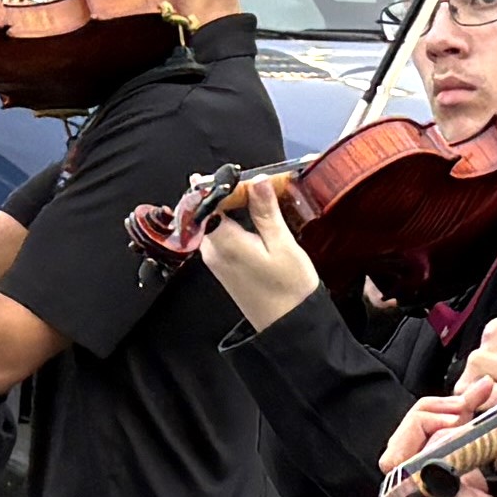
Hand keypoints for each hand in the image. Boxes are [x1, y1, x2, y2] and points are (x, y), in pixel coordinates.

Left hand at [195, 177, 314, 325]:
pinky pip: (221, 232)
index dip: (218, 183)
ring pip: (214, 219)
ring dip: (231, 203)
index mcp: (223, 242)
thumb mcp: (282, 245)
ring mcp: (216, 258)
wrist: (287, 326)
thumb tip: (257, 180)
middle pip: (208, 209)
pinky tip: (253, 214)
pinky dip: (234, 218)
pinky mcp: (224, 264)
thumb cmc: (289, 289)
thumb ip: (265, 211)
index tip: (235, 171)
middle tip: (250, 178)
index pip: (207, 202)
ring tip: (256, 192)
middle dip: (225, 190)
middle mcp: (212, 250)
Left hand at [395, 373, 496, 496]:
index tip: (468, 424)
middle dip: (426, 420)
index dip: (439, 443)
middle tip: (465, 407)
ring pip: (403, 444)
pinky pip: (422, 441)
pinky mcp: (433, 474)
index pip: (426, 475)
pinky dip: (441, 416)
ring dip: (432, 413)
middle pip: (398, 456)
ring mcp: (427, 487)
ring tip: (472, 399)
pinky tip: (471, 400)